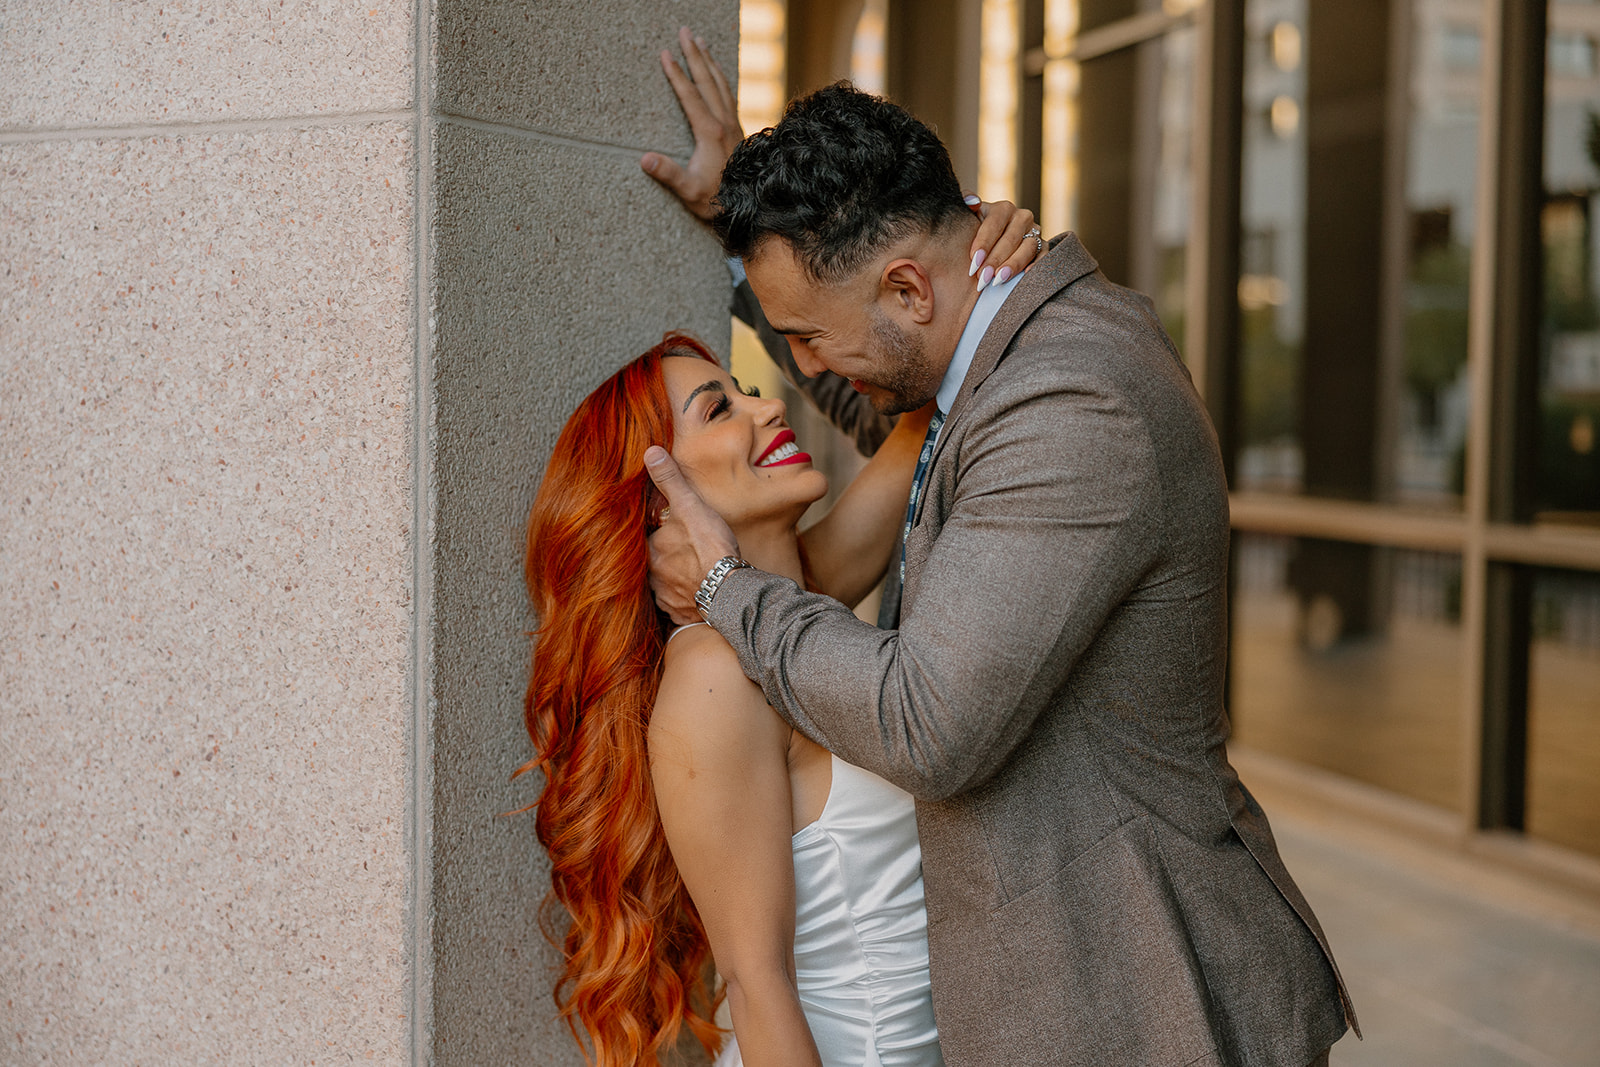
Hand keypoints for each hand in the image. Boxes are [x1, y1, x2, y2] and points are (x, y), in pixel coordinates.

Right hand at [640, 27, 744, 222]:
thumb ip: (668, 174)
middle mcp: (724, 123)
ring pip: (721, 84)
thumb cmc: (715, 200)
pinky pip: (729, 94)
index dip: (676, 74)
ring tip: (700, 41)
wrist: (749, 207)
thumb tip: (644, 159)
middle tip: (685, 31)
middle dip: (695, 54)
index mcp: (710, 133)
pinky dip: (721, 78)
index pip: (690, 95)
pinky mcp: (737, 130)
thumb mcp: (689, 191)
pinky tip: (717, 72)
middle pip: (708, 81)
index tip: (664, 54)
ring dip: (710, 61)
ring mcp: (733, 125)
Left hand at [644, 446, 740, 624]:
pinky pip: (677, 605)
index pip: (649, 538)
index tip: (676, 531)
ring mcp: (664, 598)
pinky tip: (697, 593)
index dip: (662, 533)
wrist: (729, 592)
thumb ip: (670, 481)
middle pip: (655, 562)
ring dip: (675, 580)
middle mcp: (651, 577)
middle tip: (686, 553)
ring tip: (692, 573)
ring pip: (664, 584)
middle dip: (666, 558)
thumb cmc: (710, 548)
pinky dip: (685, 599)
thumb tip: (650, 452)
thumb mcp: (690, 507)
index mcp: (650, 550)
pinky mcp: (679, 614)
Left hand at [963, 195, 1041, 291]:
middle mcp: (1021, 217)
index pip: (994, 224)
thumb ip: (965, 203)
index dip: (983, 244)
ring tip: (998, 280)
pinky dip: (1036, 264)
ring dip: (1013, 265)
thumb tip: (972, 202)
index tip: (974, 263)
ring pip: (1028, 247)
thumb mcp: (968, 217)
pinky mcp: (1043, 245)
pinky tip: (1024, 276)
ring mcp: (1035, 231)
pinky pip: (1043, 255)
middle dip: (995, 260)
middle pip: (1010, 239)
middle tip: (982, 278)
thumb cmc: (975, 231)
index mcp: (1003, 208)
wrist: (991, 244)